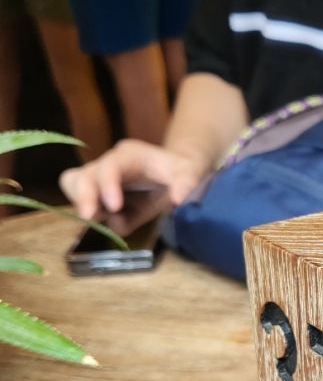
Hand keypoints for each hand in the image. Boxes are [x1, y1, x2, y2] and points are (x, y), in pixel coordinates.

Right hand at [59, 139, 204, 218]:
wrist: (179, 174)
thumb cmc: (181, 170)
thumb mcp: (191, 172)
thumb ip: (186, 183)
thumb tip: (178, 200)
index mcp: (129, 156)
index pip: (110, 166)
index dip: (107, 185)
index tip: (114, 206)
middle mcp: (109, 166)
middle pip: (81, 175)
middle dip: (82, 196)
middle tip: (89, 218)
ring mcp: (101, 181)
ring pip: (74, 187)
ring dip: (83, 206)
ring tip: (103, 220)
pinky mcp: (101, 198)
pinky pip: (86, 206)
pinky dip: (98, 219)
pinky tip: (118, 223)